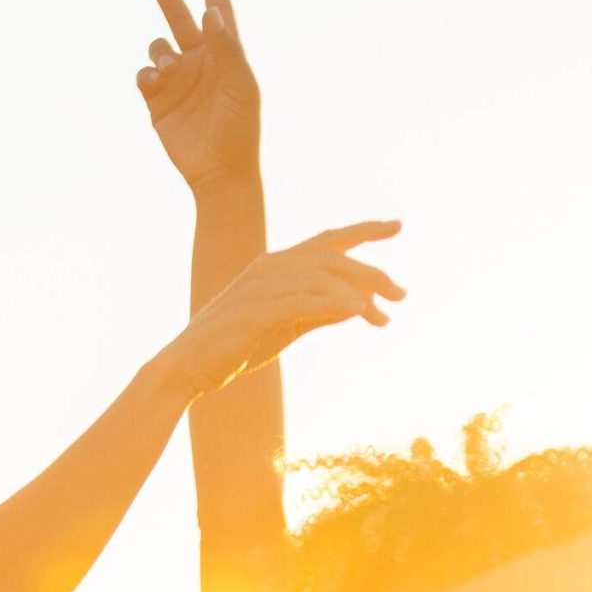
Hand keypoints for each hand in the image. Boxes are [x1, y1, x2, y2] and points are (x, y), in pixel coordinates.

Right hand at [136, 0, 259, 194]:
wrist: (219, 172)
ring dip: (159, 51)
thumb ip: (227, 48)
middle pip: (177, 16)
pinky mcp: (158, 100)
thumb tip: (210, 13)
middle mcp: (199, 63)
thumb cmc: (239, 129)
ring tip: (170, 69)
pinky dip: (146, 73)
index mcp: (224, 56)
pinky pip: (143, 73)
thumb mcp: (240, 86)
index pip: (218, 15)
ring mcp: (177, 80)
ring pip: (157, 46)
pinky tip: (157, 82)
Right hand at [158, 221, 405, 399]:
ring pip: (322, 276)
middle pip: (333, 257)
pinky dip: (334, 303)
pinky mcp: (256, 311)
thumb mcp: (287, 325)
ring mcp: (262, 287)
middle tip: (403, 293)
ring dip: (359, 292)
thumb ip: (320, 311)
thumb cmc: (237, 345)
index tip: (398, 225)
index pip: (328, 239)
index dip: (364, 229)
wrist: (188, 365)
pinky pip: (303, 301)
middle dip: (373, 272)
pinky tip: (359, 312)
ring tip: (385, 313)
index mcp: (277, 265)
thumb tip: (360, 305)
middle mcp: (270, 267)